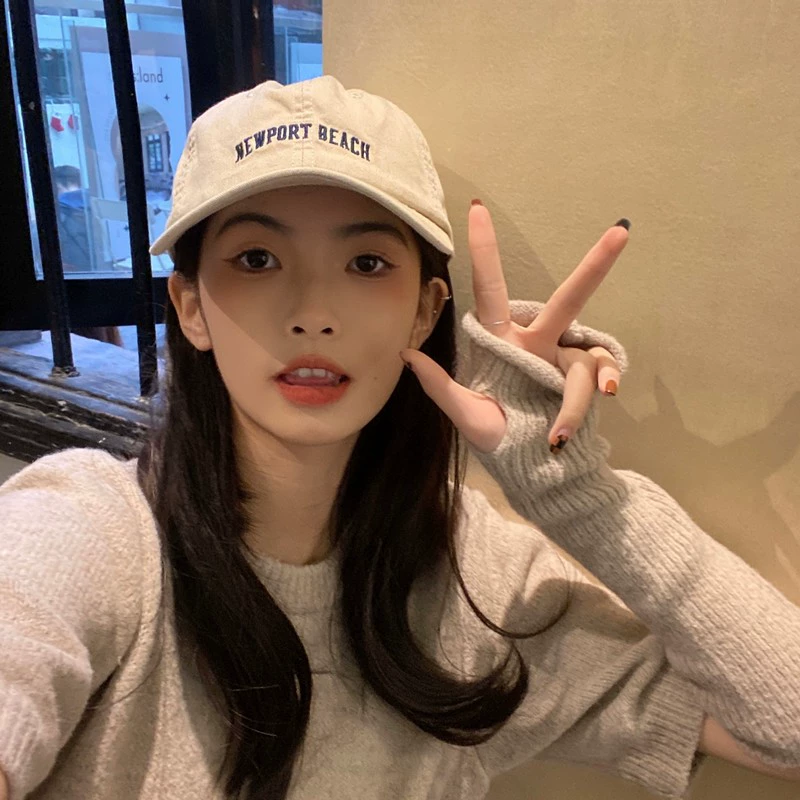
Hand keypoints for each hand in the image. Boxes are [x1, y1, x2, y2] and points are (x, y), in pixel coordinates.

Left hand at [400, 202, 628, 452]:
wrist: (535, 470)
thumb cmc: (498, 438)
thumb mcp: (465, 414)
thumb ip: (439, 387)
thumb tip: (405, 353)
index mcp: (503, 342)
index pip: (491, 289)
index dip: (484, 251)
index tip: (477, 208)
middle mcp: (539, 344)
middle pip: (570, 299)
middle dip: (597, 265)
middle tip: (621, 232)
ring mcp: (567, 362)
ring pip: (581, 366)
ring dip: (572, 405)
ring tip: (556, 439)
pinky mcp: (590, 384)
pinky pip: (597, 386)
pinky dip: (582, 409)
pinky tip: (569, 433)